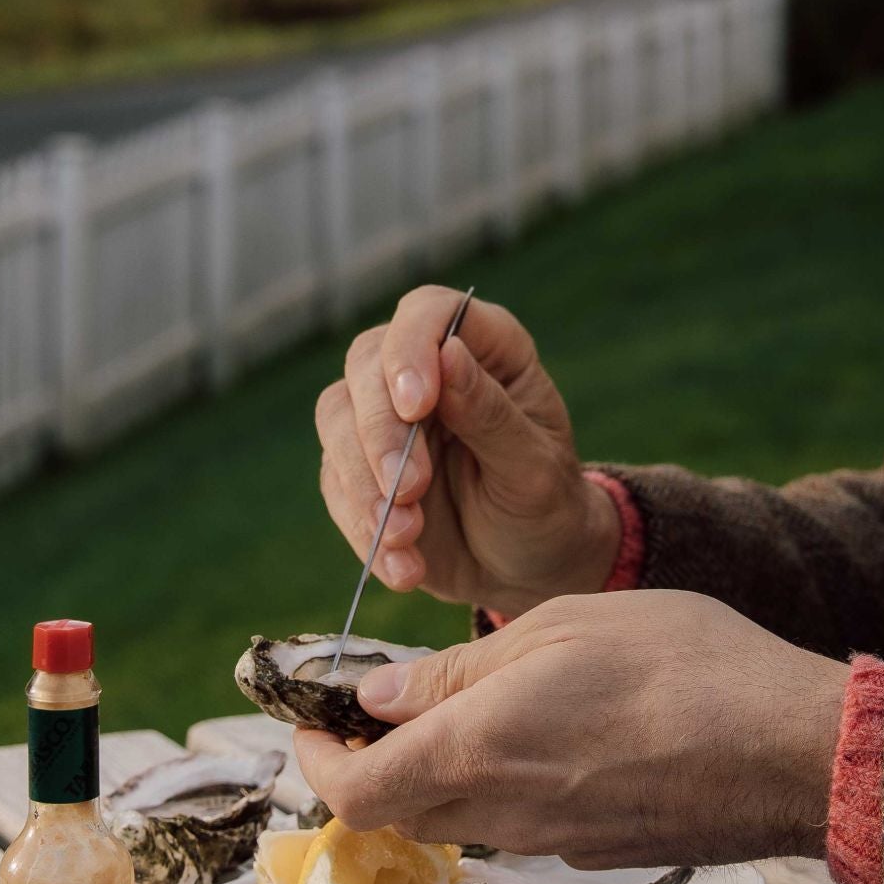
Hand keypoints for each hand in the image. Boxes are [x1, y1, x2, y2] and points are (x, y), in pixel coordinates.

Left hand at [293, 590, 850, 867]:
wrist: (794, 751)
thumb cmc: (683, 666)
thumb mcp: (559, 627)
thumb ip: (457, 671)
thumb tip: (379, 699)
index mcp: (474, 752)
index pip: (354, 792)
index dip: (316, 762)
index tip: (312, 724)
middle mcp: (504, 814)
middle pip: (402, 811)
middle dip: (374, 764)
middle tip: (380, 706)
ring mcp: (556, 843)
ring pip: (465, 817)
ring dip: (443, 772)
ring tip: (470, 704)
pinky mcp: (603, 852)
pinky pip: (526, 821)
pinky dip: (509, 783)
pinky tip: (556, 729)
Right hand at [313, 286, 622, 614]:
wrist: (528, 570)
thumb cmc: (546, 507)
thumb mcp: (535, 469)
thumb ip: (492, 414)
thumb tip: (449, 352)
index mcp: (486, 350)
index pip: (429, 312)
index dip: (411, 347)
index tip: (416, 406)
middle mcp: (429, 372)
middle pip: (368, 363)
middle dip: (380, 431)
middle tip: (408, 489)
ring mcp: (387, 419)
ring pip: (337, 418)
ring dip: (363, 482)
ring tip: (404, 536)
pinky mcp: (360, 469)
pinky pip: (337, 484)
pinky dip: (361, 526)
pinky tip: (402, 565)